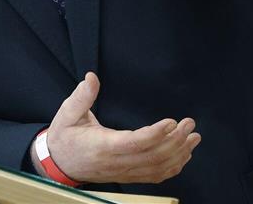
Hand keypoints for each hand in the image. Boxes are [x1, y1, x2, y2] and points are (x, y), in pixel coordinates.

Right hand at [45, 72, 201, 183]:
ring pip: (158, 167)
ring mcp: (124, 172)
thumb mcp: (67, 114)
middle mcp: (117, 162)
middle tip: (189, 124)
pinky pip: (155, 175)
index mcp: (102, 145)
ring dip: (180, 154)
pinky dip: (173, 167)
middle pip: (153, 156)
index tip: (172, 121)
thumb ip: (81, 96)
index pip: (135, 143)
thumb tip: (92, 77)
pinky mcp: (129, 176)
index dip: (156, 134)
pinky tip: (183, 155)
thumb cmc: (64, 137)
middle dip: (176, 141)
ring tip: (193, 137)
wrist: (58, 163)